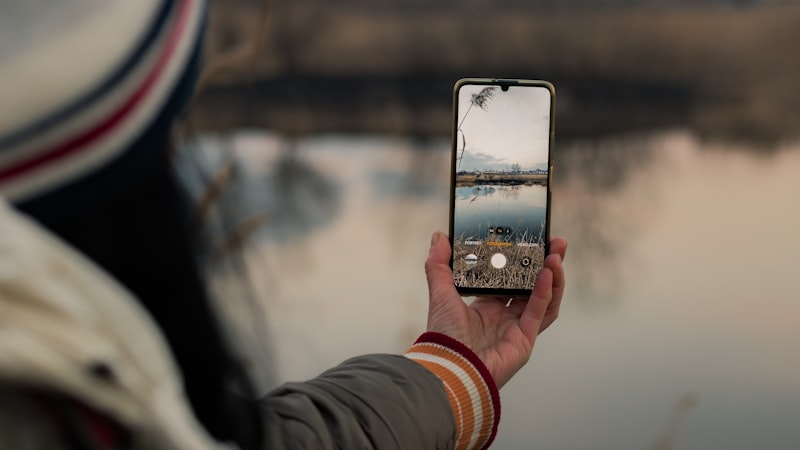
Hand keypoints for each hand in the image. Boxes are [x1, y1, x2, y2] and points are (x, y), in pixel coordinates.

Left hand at [424, 232, 566, 387]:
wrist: (450, 367)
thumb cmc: (443, 336)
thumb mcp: (440, 293)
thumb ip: (439, 265)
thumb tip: (439, 236)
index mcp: (485, 308)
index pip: (510, 279)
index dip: (521, 262)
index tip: (529, 241)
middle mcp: (503, 318)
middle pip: (532, 287)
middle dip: (546, 264)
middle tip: (555, 243)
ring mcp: (516, 329)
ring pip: (544, 300)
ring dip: (553, 277)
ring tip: (556, 254)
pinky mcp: (525, 340)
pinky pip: (539, 313)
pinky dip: (545, 293)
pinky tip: (548, 273)